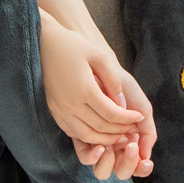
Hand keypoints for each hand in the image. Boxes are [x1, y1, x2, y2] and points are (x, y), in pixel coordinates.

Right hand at [40, 14, 155, 181]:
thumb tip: (123, 104)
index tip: (140, 116)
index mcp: (84, 89)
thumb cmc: (73, 45)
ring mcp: (60, 109)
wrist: (42, 43)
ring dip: (105, 139)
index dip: (129, 118)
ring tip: (119, 135)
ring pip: (86, 135)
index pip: (112, 114)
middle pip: (101, 128)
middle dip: (120, 131)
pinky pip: (72, 132)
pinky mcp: (53, 110)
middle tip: (133, 129)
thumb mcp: (98, 56)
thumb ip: (113, 81)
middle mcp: (70, 104)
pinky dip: (88, 136)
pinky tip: (99, 132)